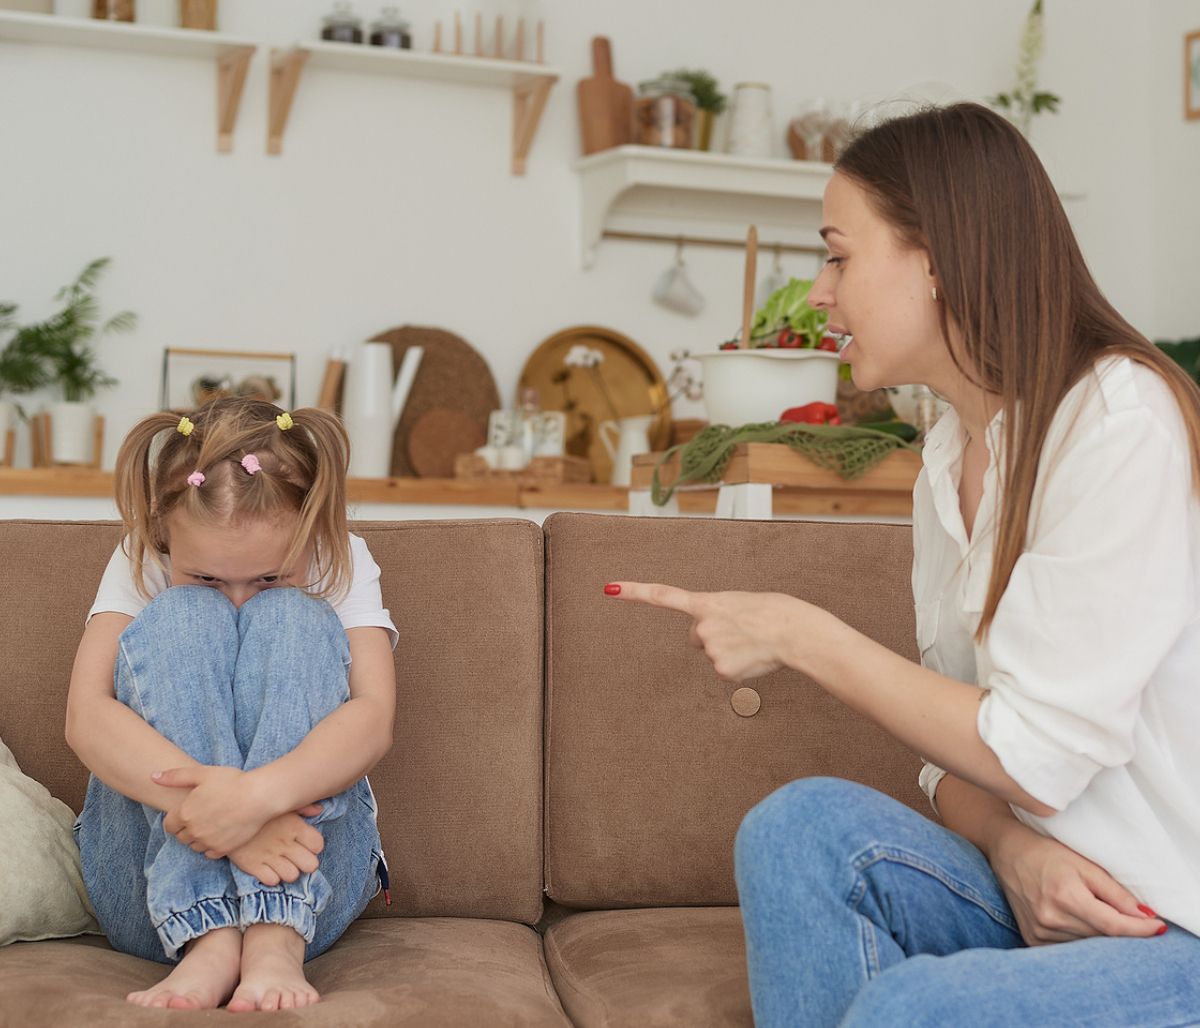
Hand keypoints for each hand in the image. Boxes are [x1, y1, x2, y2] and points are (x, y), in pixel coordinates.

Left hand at [157, 764, 272, 857]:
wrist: (259, 796)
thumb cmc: (232, 781)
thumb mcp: (202, 773)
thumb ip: (175, 776)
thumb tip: (152, 776)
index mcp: (184, 813)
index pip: (169, 826)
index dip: (177, 819)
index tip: (189, 812)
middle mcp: (193, 831)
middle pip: (181, 837)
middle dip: (187, 829)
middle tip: (203, 816)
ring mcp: (207, 842)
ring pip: (194, 846)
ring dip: (199, 838)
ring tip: (213, 824)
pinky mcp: (222, 849)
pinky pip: (209, 853)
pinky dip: (212, 846)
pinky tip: (221, 832)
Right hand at [227, 809, 325, 886]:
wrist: (224, 812)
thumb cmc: (258, 807)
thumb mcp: (280, 802)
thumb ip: (302, 806)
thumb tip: (319, 809)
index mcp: (294, 826)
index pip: (318, 845)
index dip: (315, 846)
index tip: (308, 844)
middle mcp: (285, 843)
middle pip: (311, 865)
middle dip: (306, 863)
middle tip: (298, 858)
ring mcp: (268, 856)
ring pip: (292, 876)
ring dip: (290, 871)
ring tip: (283, 864)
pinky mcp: (252, 865)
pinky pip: (271, 880)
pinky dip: (272, 877)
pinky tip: (268, 867)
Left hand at [605, 581, 821, 681]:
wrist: (793, 630)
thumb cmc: (772, 613)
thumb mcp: (737, 604)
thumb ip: (715, 617)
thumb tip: (707, 641)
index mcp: (706, 603)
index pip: (663, 595)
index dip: (634, 592)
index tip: (609, 588)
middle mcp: (701, 626)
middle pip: (696, 637)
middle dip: (713, 636)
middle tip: (740, 630)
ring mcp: (710, 648)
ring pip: (712, 654)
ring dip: (729, 650)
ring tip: (751, 641)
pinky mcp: (721, 669)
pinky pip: (724, 669)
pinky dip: (738, 666)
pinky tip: (753, 656)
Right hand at [989, 821, 1166, 944]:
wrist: (1008, 851)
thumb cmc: (1047, 852)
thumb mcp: (1085, 864)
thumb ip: (1115, 893)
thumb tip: (1145, 916)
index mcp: (1065, 895)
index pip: (1113, 925)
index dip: (1140, 930)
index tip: (1158, 927)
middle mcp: (1050, 917)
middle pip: (1101, 938)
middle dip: (1121, 930)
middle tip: (1131, 917)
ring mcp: (1039, 931)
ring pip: (1085, 945)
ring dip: (1100, 935)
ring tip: (1097, 913)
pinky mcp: (1032, 938)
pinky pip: (1068, 948)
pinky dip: (1080, 939)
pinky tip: (1078, 921)